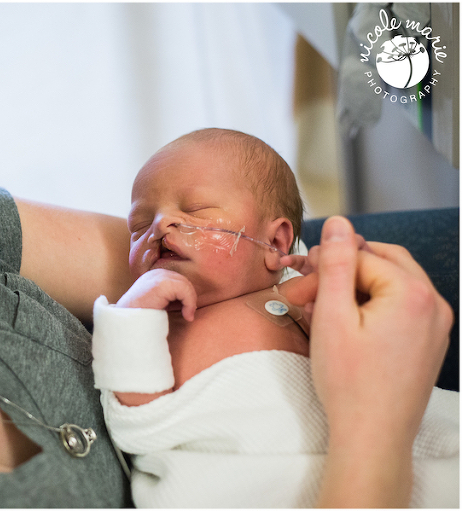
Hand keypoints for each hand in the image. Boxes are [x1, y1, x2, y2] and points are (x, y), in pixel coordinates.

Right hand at [116, 269, 196, 320]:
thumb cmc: (142, 315)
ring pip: (186, 285)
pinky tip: (186, 316)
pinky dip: (189, 303)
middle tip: (188, 315)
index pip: (178, 280)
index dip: (185, 296)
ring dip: (190, 302)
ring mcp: (158, 276)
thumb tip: (190, 300)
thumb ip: (170, 297)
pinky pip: (185, 289)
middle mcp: (156, 272)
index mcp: (154, 275)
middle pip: (184, 281)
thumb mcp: (157, 303)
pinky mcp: (161, 283)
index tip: (185, 312)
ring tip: (187, 316)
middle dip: (189, 298)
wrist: (127, 320)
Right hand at [287, 216, 452, 506]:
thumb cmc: (351, 384)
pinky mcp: (429, 341)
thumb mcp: (332, 317)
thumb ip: (334, 264)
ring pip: (390, 284)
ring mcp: (435, 325)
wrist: (373, 437)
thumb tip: (338, 224)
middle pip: (381, 263)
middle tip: (307, 292)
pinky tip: (345, 325)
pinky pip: (400, 307)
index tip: (297, 288)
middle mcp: (433, 304)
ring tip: (323, 311)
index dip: (323, 269)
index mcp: (413, 293)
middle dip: (340, 272)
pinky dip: (371, 306)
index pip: (360, 257)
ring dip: (354, 289)